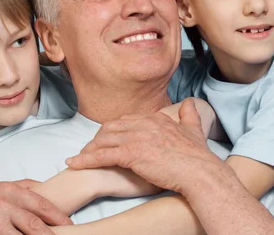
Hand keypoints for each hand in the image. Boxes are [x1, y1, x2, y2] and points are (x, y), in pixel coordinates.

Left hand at [66, 99, 226, 195]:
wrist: (199, 171)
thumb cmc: (197, 156)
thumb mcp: (195, 129)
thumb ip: (189, 115)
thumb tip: (189, 102)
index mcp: (155, 118)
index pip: (127, 120)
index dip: (115, 130)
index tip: (108, 139)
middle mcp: (143, 124)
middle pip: (111, 127)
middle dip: (98, 138)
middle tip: (90, 149)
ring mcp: (136, 138)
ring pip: (104, 140)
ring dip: (89, 148)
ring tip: (80, 157)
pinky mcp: (131, 154)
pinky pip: (101, 156)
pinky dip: (85, 160)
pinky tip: (74, 163)